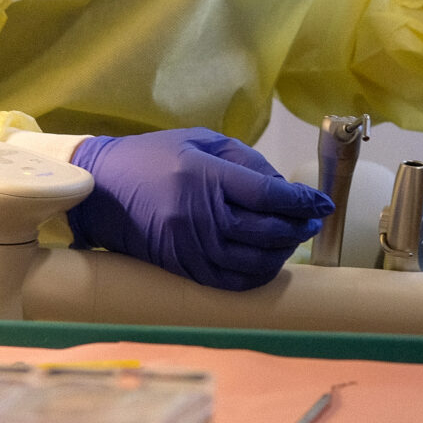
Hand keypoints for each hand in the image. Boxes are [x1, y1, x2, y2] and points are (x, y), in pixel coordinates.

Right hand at [67, 130, 331, 290]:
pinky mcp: (180, 268)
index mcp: (204, 175)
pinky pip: (229, 282)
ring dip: (281, 253)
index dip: (301, 200)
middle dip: (298, 226)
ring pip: (253, 261)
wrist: (100, 189)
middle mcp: (198, 214)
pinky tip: (267, 262)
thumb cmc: (152, 158)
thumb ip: (243, 159)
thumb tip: (284, 187)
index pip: (267, 194)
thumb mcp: (198, 140)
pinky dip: (256, 276)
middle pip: (266, 230)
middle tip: (312, 220)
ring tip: (291, 240)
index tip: (322, 201)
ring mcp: (189, 246)